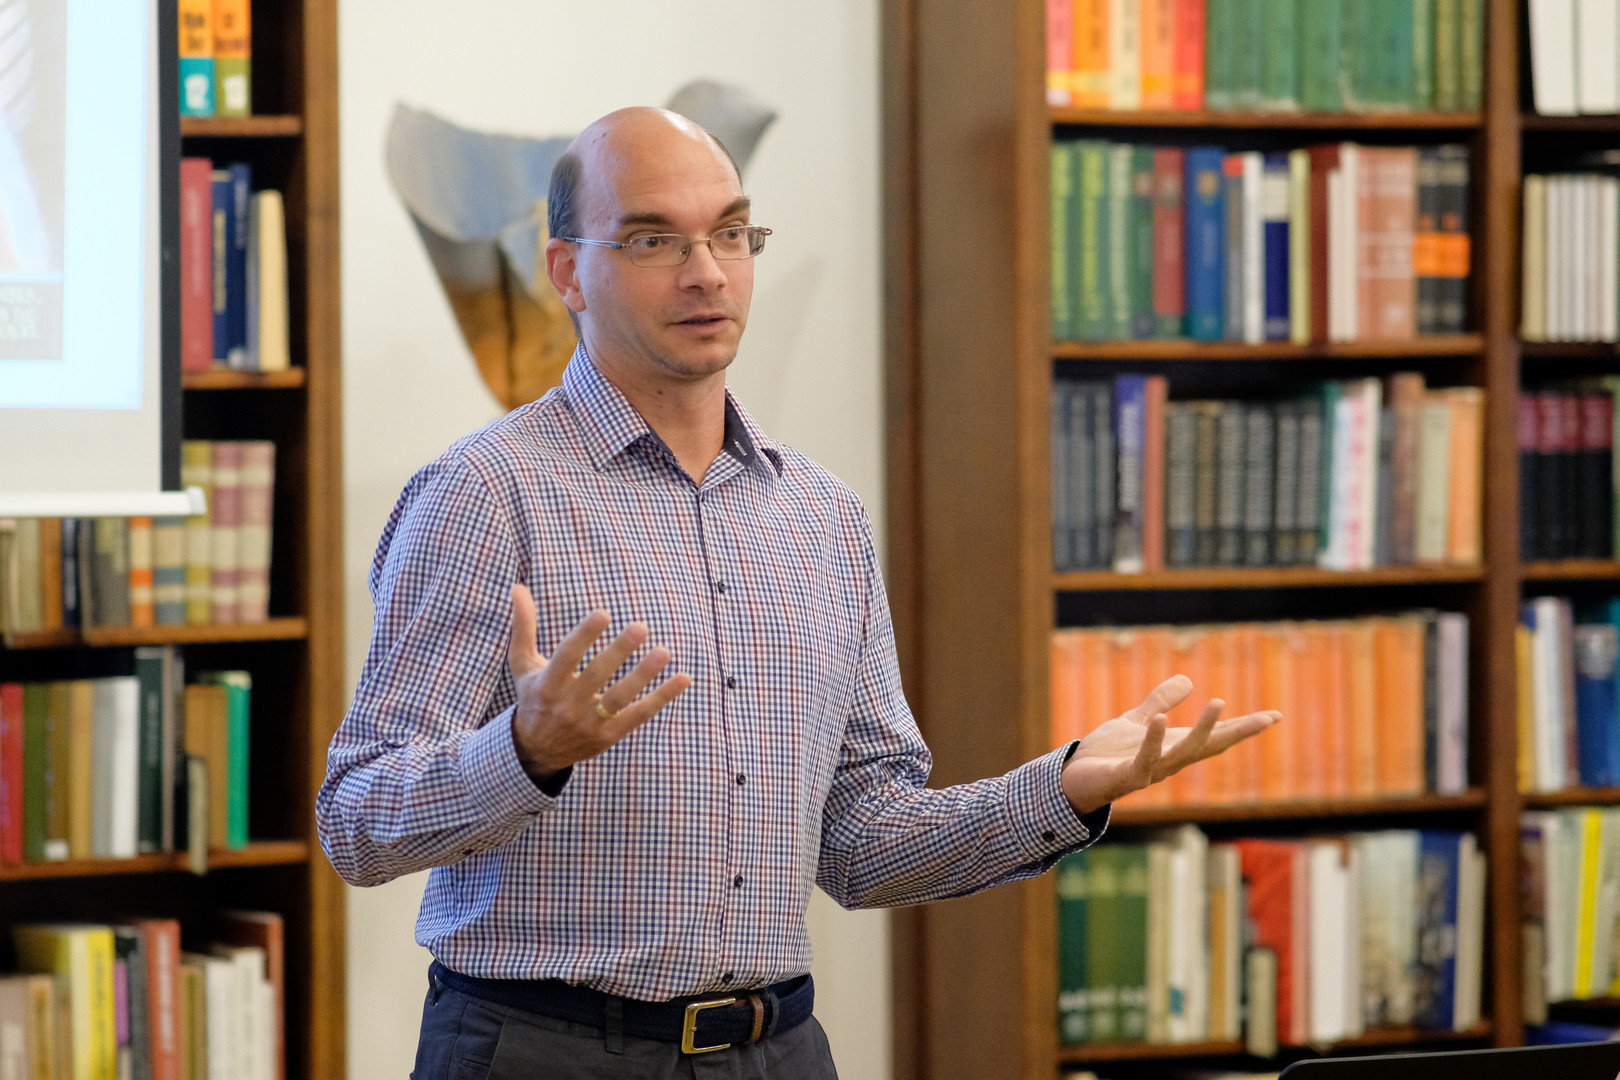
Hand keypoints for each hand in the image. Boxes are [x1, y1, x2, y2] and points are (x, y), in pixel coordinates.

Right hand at [506, 584, 691, 777]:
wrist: (535, 752)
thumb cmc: (534, 696)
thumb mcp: (523, 665)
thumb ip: (524, 626)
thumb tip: (518, 587)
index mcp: (547, 683)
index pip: (567, 656)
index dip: (584, 635)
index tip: (603, 613)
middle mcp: (567, 704)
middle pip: (596, 676)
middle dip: (619, 652)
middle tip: (641, 627)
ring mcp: (589, 722)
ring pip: (619, 698)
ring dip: (643, 675)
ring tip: (664, 652)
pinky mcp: (609, 736)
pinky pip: (639, 715)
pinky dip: (662, 697)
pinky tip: (683, 678)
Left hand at [1059, 674, 1279, 814]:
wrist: (1072, 780)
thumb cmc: (1105, 755)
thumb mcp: (1136, 721)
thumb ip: (1160, 701)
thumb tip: (1188, 680)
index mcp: (1174, 747)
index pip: (1216, 737)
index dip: (1244, 726)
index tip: (1275, 715)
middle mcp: (1169, 762)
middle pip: (1211, 746)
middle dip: (1239, 731)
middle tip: (1268, 717)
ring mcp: (1151, 771)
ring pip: (1184, 752)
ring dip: (1203, 729)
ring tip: (1218, 703)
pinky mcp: (1127, 776)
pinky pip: (1145, 759)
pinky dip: (1154, 740)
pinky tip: (1161, 720)